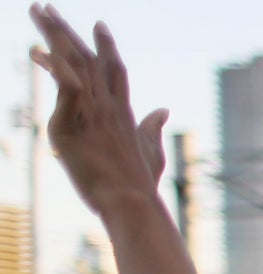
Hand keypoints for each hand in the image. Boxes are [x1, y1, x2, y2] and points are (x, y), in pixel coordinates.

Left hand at [30, 7, 168, 216]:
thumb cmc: (140, 184)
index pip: (114, 70)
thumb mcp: (151, 150)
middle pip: (87, 58)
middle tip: (47, 6)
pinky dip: (52, 68)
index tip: (98, 24)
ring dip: (52, 35)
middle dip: (67, 31)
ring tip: (37, 11)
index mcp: (124, 112)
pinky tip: (35, 51)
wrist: (131, 201)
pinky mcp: (74, 124)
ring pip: (73, 64)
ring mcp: (92, 112)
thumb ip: (153, 126)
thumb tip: (163, 109)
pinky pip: (64, 88)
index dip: (106, 46)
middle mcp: (108, 105)